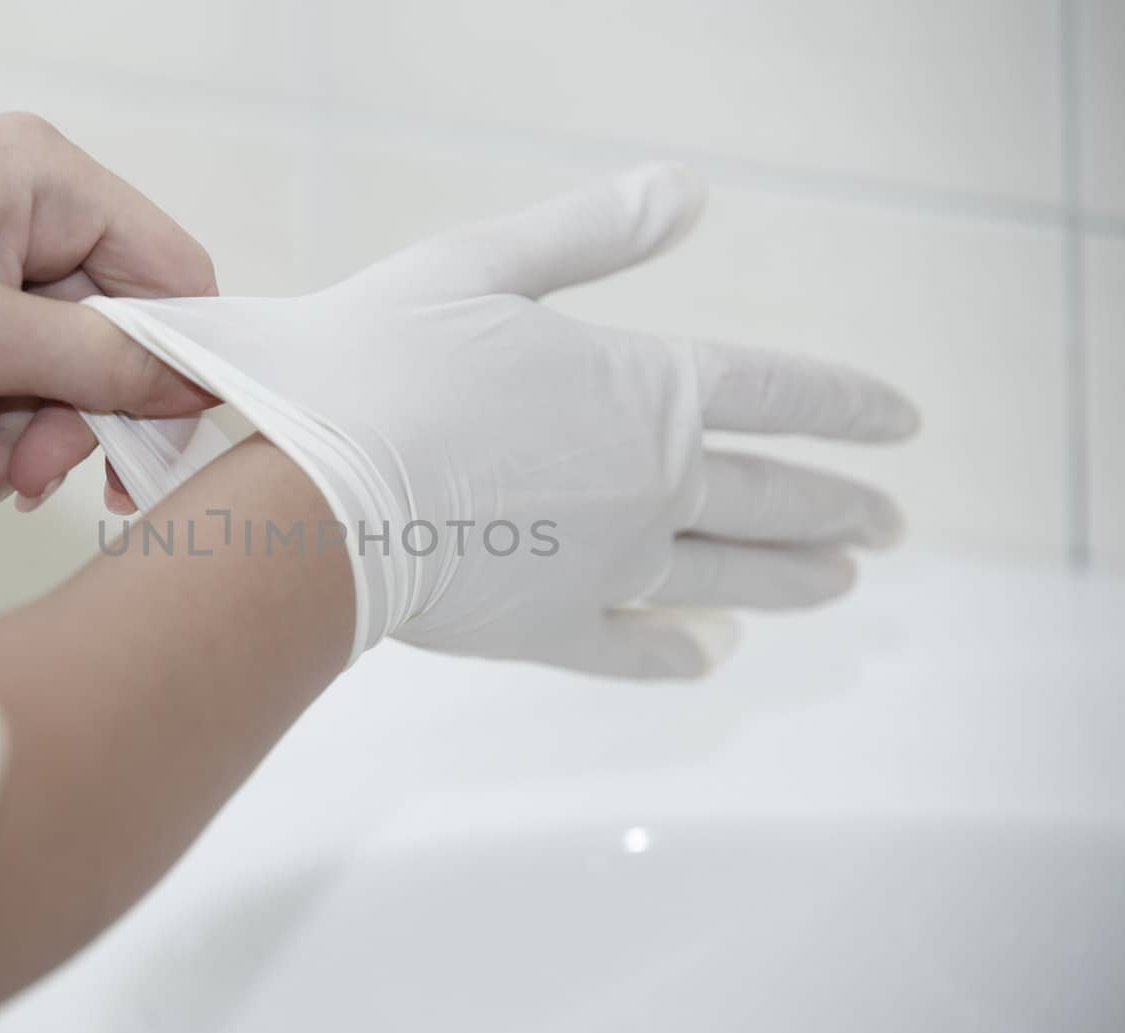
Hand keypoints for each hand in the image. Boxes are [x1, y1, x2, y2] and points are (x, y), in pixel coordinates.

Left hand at [0, 109, 213, 553]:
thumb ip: (101, 362)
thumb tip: (201, 385)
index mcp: (37, 174)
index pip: (164, 269)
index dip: (168, 363)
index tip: (149, 449)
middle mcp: (13, 205)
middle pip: (99, 337)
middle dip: (56, 426)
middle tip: (21, 487)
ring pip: (43, 378)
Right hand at [82, 162, 919, 678]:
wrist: (312, 498)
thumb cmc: (377, 366)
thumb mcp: (480, 265)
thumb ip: (591, 234)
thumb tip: (688, 193)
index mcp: (643, 390)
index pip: (777, 393)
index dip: (848, 404)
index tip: (904, 423)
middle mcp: (649, 486)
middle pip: (771, 498)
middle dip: (837, 506)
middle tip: (888, 524)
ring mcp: (606, 569)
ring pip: (727, 576)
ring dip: (791, 579)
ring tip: (840, 582)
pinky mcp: (548, 630)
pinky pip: (633, 651)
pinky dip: (676, 655)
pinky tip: (710, 657)